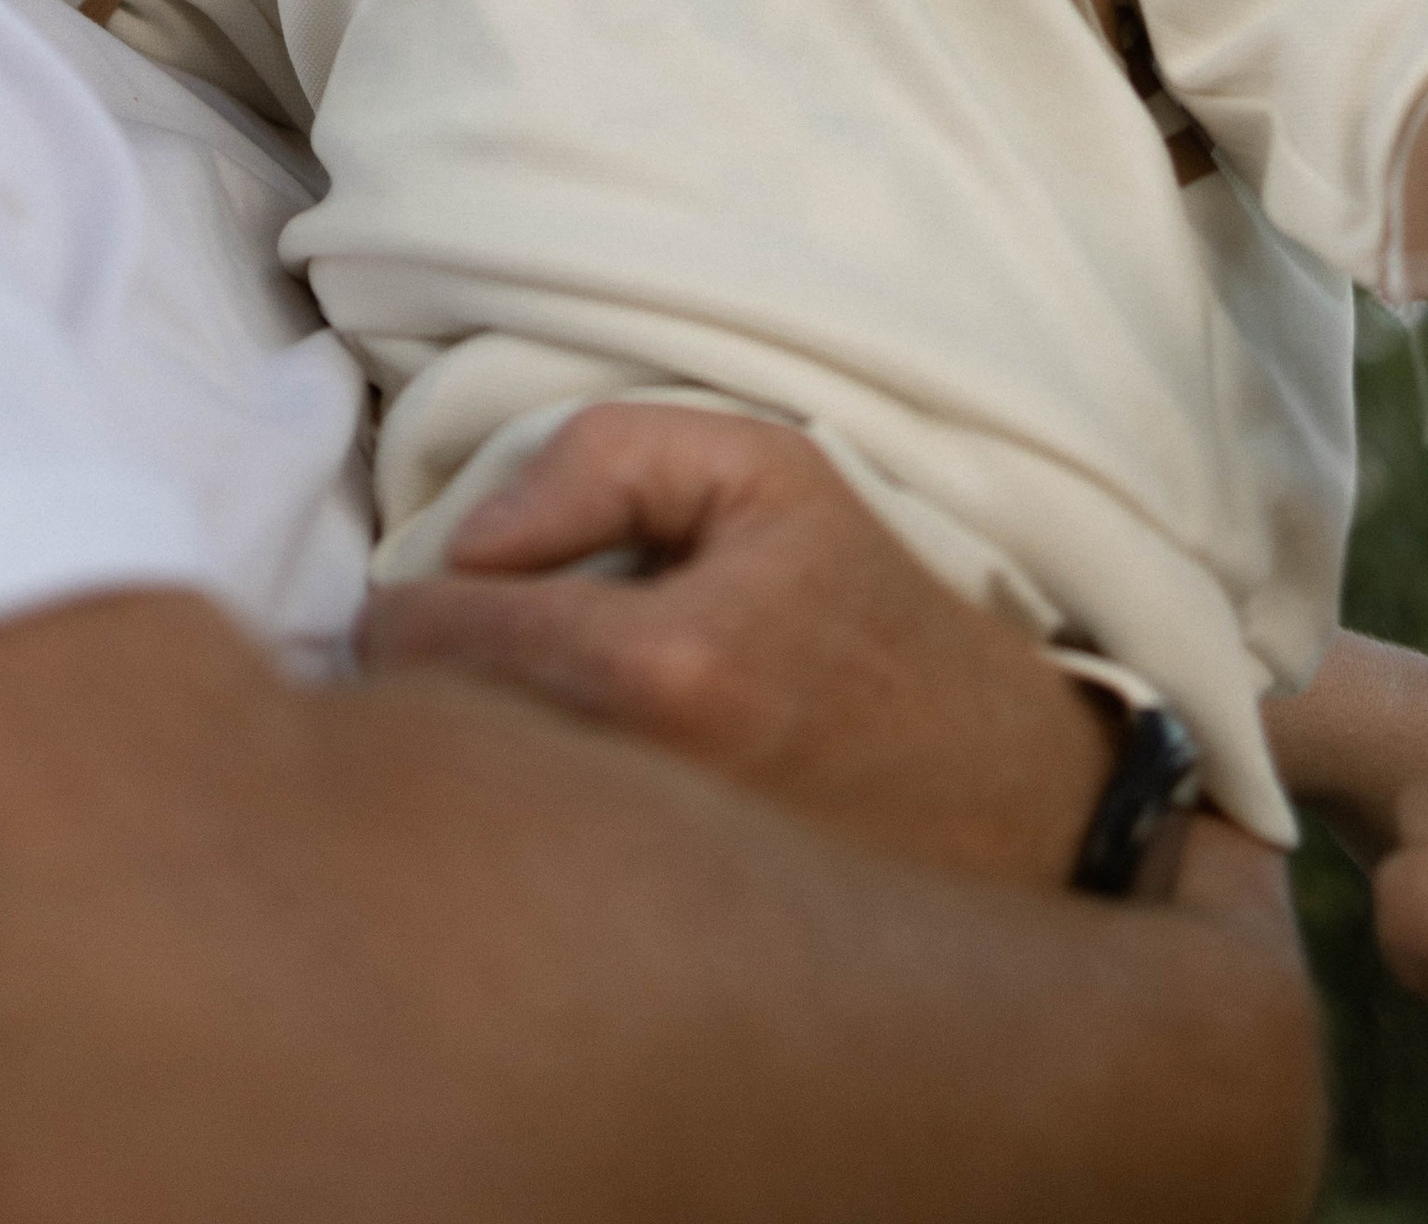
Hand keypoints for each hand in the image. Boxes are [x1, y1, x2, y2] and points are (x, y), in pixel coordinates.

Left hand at [359, 402, 1114, 889]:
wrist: (1015, 807)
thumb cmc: (880, 621)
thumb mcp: (769, 472)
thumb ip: (600, 456)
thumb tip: (465, 542)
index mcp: (655, 667)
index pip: (413, 640)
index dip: (413, 605)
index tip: (458, 599)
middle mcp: (630, 800)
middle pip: (412, 753)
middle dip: (419, 703)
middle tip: (477, 674)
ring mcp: (633, 901)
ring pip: (451, 834)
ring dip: (461, 782)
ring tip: (529, 745)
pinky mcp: (644, 971)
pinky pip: (510, 900)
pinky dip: (511, 856)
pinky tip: (568, 829)